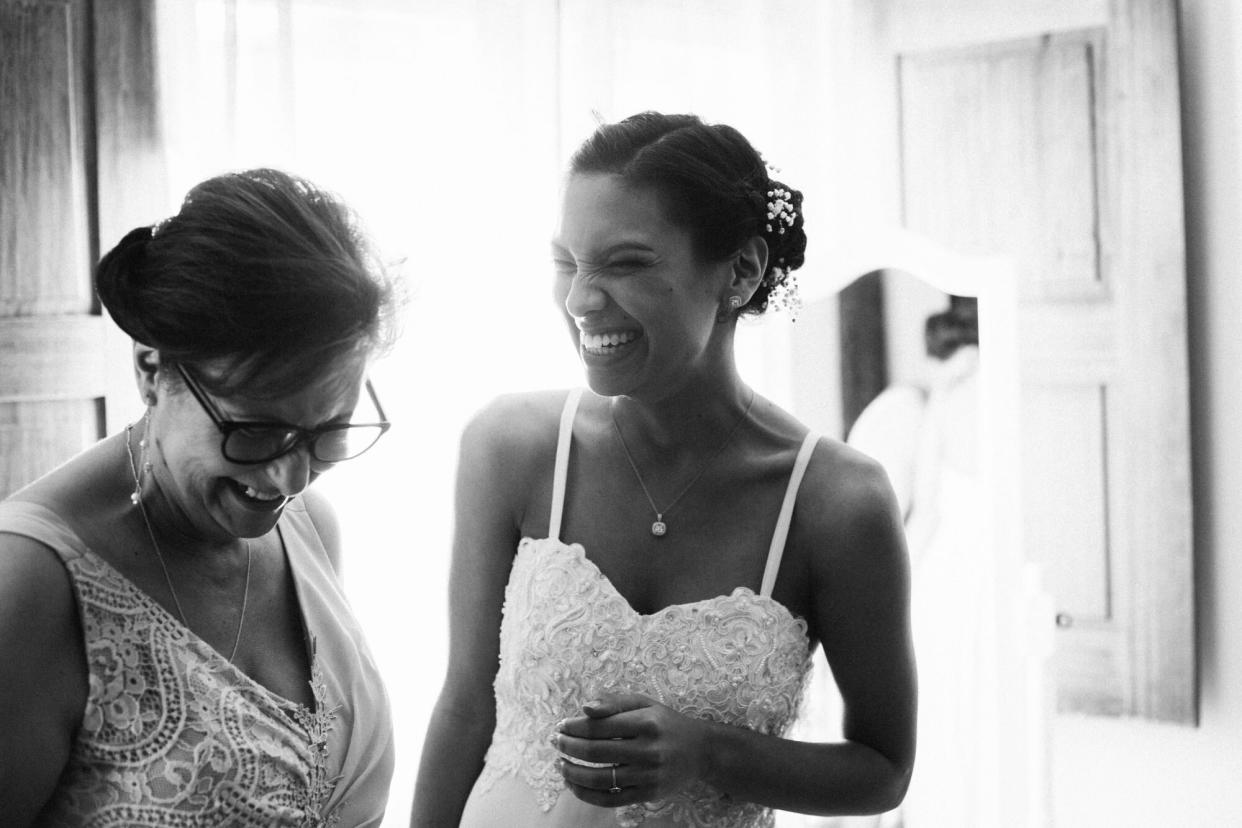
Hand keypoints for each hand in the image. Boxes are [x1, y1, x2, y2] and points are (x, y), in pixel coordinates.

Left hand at [552, 692, 711, 806]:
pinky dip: (587, 794)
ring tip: (560, 765)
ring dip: (572, 773)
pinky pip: (611, 799)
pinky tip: (574, 784)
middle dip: (568, 746)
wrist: (701, 751)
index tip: (560, 726)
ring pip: (599, 779)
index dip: (574, 727)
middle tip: (554, 741)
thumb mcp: (645, 703)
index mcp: (645, 722)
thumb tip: (584, 708)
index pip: (599, 726)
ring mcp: (649, 774)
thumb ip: (614, 701)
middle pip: (596, 752)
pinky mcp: (649, 794)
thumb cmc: (666, 723)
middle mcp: (648, 749)